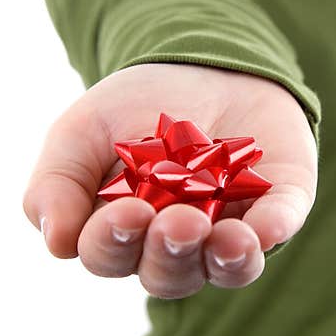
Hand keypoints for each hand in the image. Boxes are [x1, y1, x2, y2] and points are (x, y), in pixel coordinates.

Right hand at [23, 63, 316, 297]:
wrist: (203, 62)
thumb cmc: (135, 106)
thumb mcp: (82, 131)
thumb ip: (57, 182)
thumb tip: (57, 243)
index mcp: (124, 232)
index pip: (110, 255)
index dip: (114, 241)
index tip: (127, 211)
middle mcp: (177, 245)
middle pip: (168, 274)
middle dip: (169, 252)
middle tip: (176, 221)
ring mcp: (231, 229)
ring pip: (227, 268)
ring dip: (225, 260)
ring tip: (226, 240)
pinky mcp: (278, 205)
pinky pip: (279, 227)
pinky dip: (274, 228)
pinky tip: (269, 225)